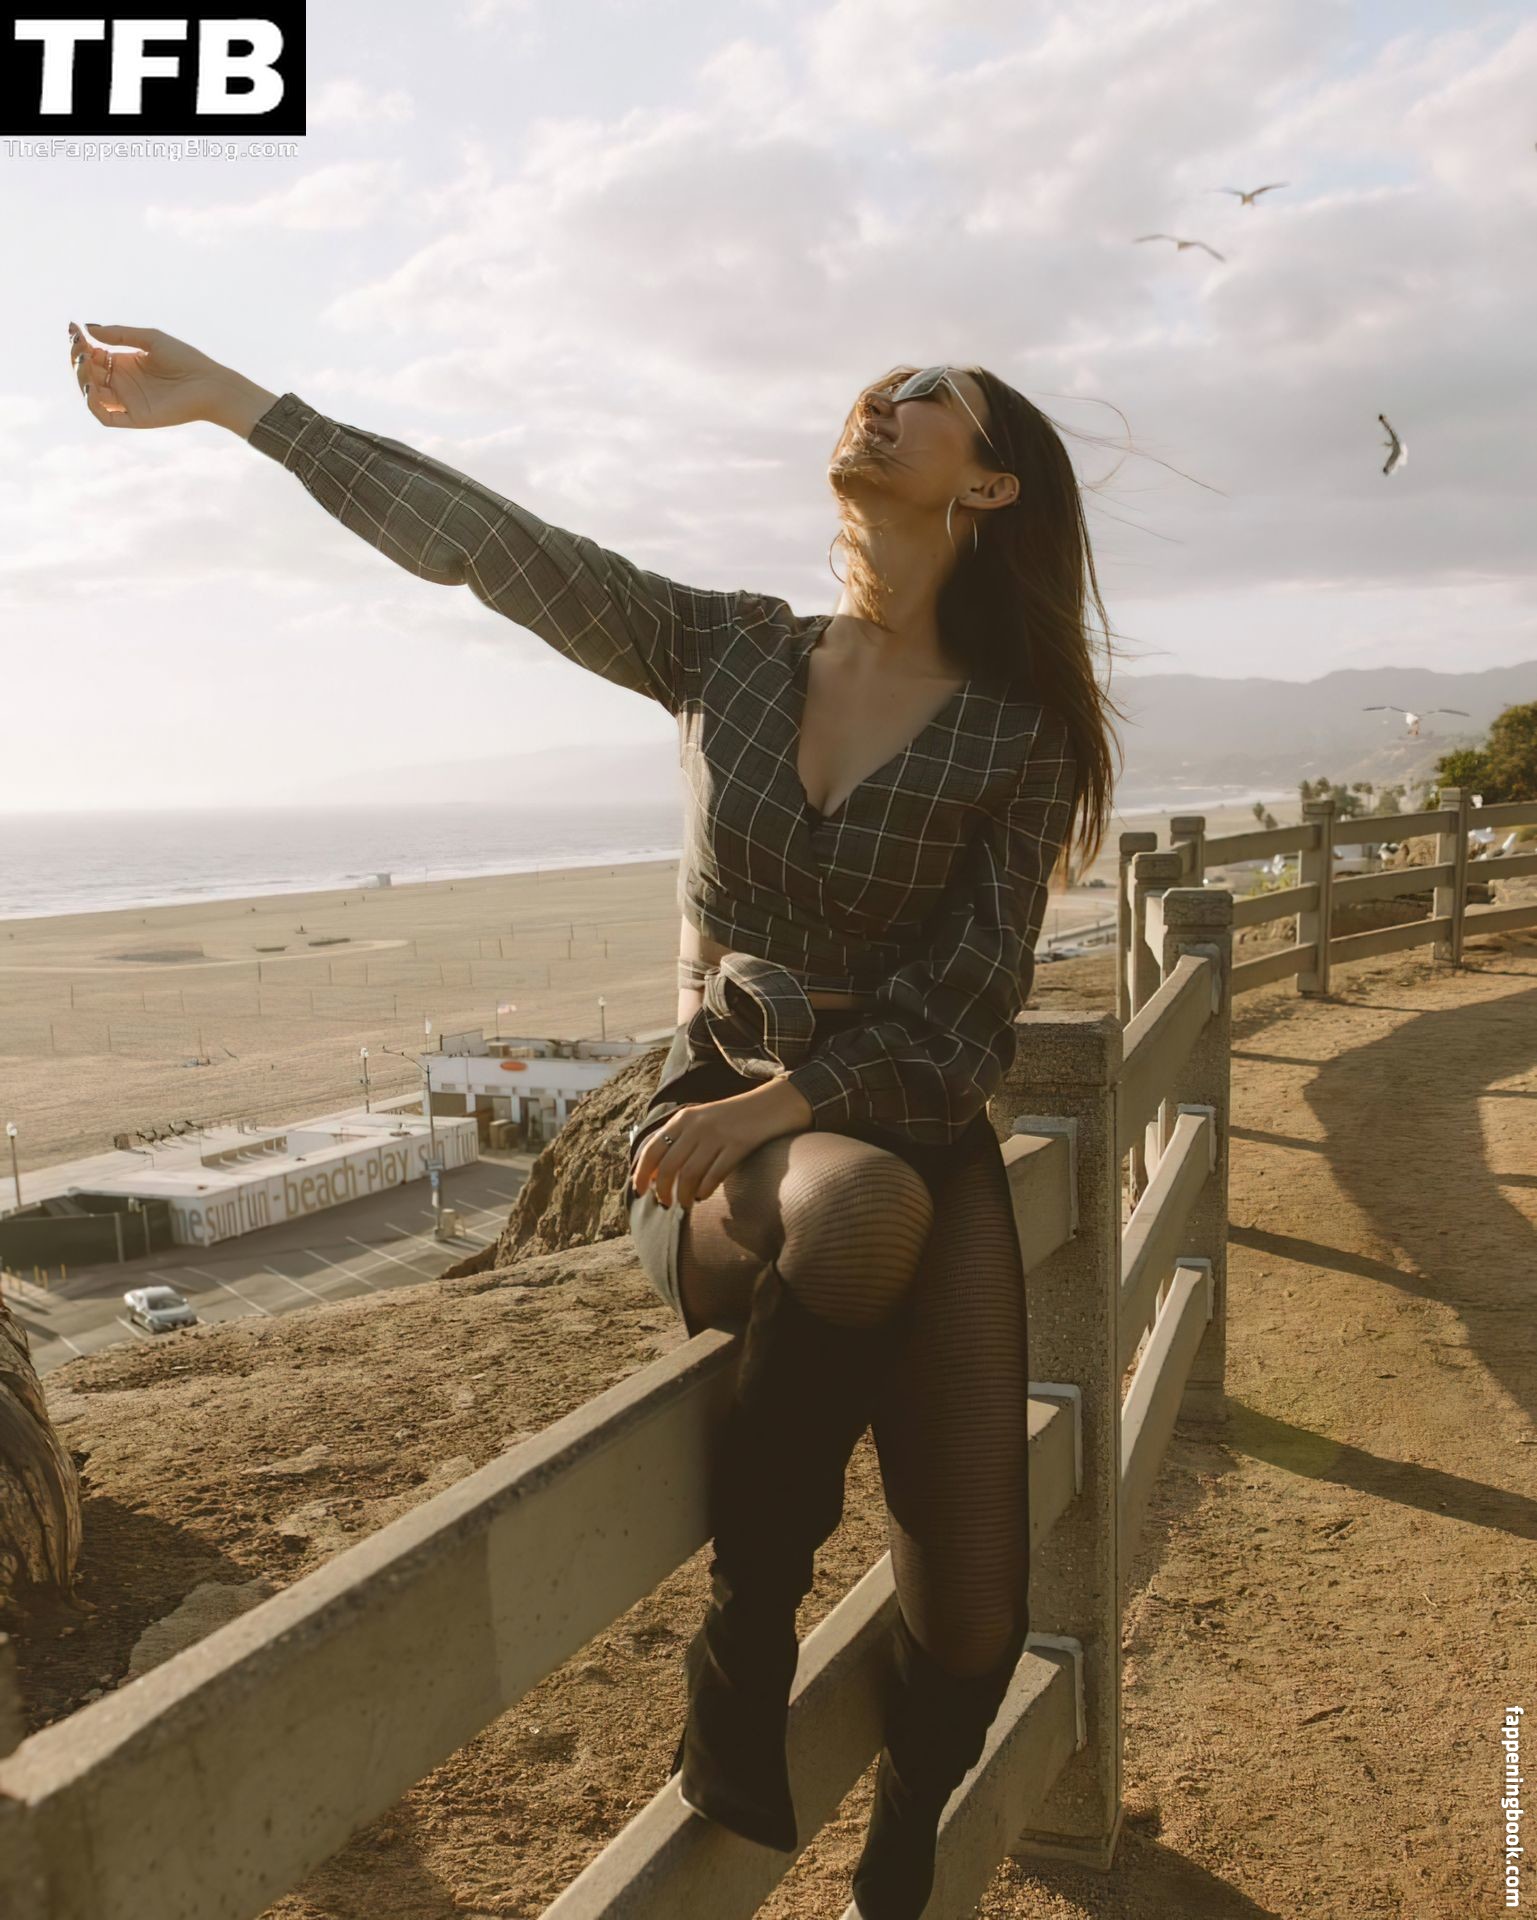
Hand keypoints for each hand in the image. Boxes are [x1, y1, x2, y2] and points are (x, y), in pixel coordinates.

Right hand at [67, 320, 237, 430]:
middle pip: (88, 375)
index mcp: (126, 364)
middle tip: (81, 347)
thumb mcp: (150, 339)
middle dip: (79, 360)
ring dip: (82, 379)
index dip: (80, 344)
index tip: (73, 330)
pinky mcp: (135, 418)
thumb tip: (88, 329)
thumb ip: (120, 334)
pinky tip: (91, 388)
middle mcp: (124, 383)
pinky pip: (106, 417)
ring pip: (92, 395)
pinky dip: (93, 405)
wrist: (210, 384)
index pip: (93, 356)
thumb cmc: (186, 359)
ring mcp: (128, 402)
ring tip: (86, 362)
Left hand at [631, 1091, 788, 1209]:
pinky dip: (704, 1190)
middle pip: (668, 1166)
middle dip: (662, 1190)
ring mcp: (717, 1136)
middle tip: (664, 1203)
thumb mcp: (701, 1119)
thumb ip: (679, 1139)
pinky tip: (702, 1196)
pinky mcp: (737, 1146)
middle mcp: (696, 1126)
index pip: (652, 1149)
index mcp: (683, 1118)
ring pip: (689, 1175)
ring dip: (683, 1195)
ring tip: (684, 1204)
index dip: (641, 1173)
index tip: (639, 1191)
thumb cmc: (733, 1117)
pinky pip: (713, 1175)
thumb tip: (655, 1173)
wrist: (771, 1105)